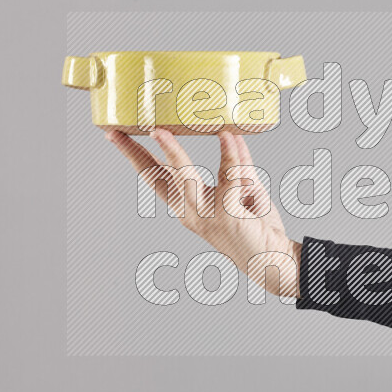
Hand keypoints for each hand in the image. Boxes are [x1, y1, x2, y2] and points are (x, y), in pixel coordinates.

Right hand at [106, 129, 300, 297]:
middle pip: (156, 178)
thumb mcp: (244, 188)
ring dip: (171, 153)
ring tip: (160, 132)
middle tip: (117, 132)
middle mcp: (190, 212)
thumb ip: (236, 164)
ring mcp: (206, 215)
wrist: (275, 259)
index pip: (157, 176)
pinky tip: (229, 136)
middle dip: (134, 154)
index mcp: (189, 205)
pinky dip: (230, 155)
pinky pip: (227, 177)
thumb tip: (231, 135)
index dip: (136, 155)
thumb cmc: (257, 227)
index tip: (116, 135)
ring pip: (182, 178)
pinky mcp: (227, 215)